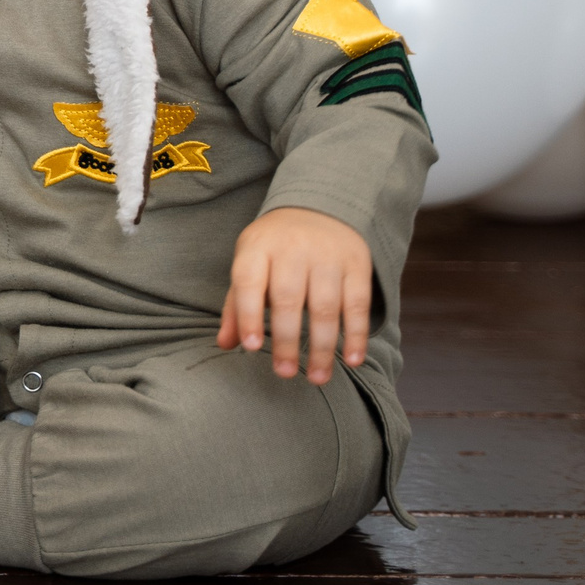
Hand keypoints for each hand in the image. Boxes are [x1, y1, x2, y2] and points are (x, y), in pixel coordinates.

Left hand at [217, 205, 372, 383]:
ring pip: (325, 306)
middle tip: (284, 373)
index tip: (251, 348)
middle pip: (288, 298)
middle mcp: (292, 249)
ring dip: (323, 346)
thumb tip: (226, 344)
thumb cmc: (274, 248)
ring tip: (317, 377)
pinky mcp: (356, 264)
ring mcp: (327, 255)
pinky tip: (352, 360)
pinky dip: (356, 334)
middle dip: (286, 340)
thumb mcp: (249, 263)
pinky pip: (358, 303)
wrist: (320, 207)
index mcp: (257, 247)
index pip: (249, 282)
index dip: (248, 315)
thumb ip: (237, 304)